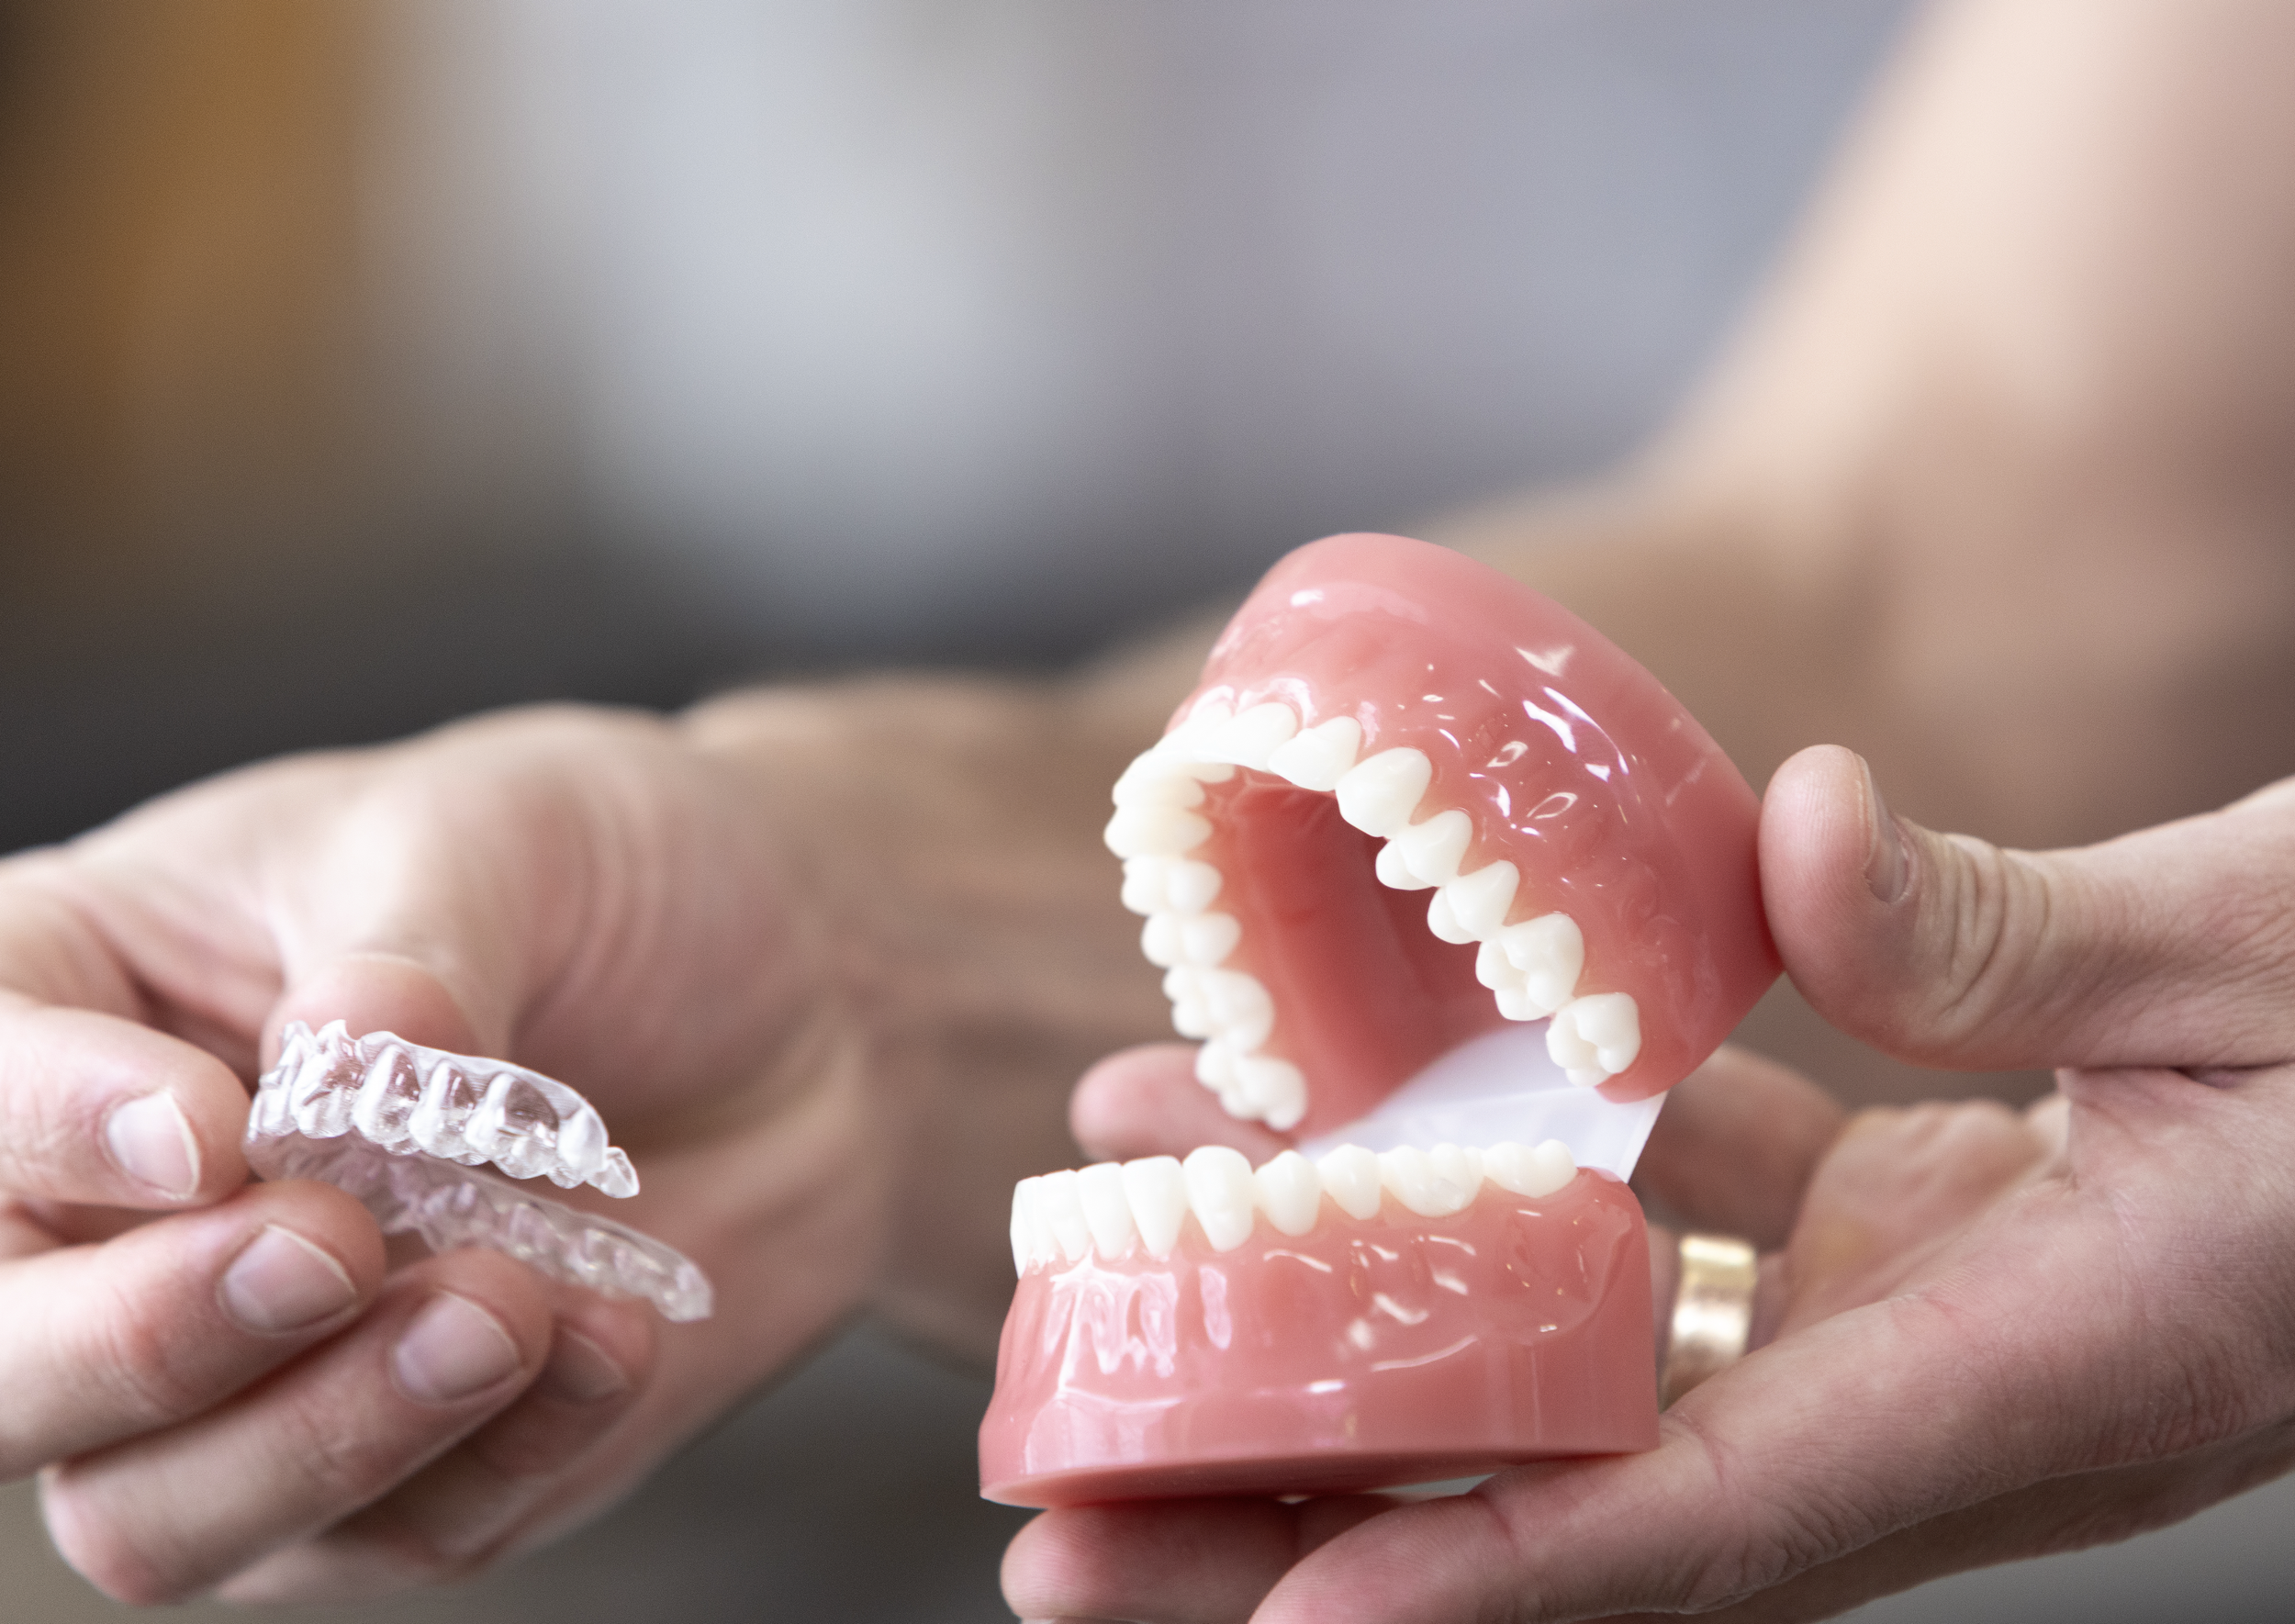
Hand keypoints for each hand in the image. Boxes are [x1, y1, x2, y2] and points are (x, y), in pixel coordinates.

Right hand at [3, 683, 1159, 1603]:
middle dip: (145, 1340)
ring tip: (505, 1303)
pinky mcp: (394, 1466)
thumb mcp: (507, 834)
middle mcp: (119, 1210)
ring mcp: (244, 1364)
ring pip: (156, 1513)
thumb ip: (412, 948)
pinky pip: (391, 1535)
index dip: (45, 1138)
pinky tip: (606, 1334)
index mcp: (76, 1003)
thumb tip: (349, 1058)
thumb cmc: (611, 881)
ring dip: (323, 1430)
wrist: (805, 1001)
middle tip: (333, 1249)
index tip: (217, 1128)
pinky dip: (498, 1452)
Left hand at [1003, 745, 2294, 1621]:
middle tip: (1056, 1529)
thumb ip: (2031, 933)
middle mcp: (1933, 1393)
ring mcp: (1892, 1320)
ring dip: (1349, 1294)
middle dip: (1308, 1520)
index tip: (1279, 1623)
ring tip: (1127, 1200)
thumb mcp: (2271, 960)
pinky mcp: (1883, 1232)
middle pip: (1570, 1498)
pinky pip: (1655, 1216)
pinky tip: (1347, 1082)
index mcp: (2046, 1376)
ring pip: (1572, 1350)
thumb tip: (1790, 838)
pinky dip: (1498, 1163)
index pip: (1720, 1519)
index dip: (1494, 1579)